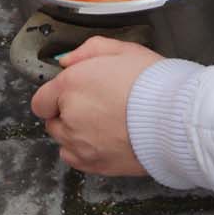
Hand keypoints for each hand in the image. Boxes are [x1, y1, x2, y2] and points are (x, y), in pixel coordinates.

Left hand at [31, 37, 161, 174]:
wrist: (172, 117)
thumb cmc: (150, 80)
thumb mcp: (121, 49)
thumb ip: (87, 51)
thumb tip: (66, 61)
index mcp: (71, 86)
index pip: (41, 99)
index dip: (55, 95)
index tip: (72, 92)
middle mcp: (69, 117)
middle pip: (52, 121)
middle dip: (65, 112)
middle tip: (93, 104)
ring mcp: (80, 145)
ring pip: (63, 141)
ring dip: (74, 132)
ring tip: (101, 123)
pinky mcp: (94, 165)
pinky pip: (74, 159)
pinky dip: (82, 151)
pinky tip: (102, 139)